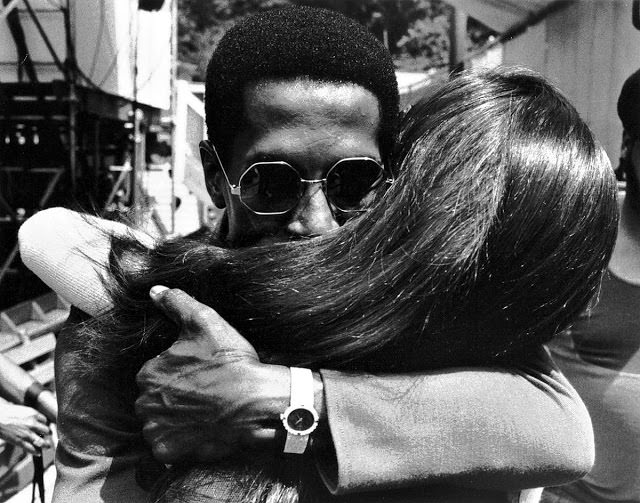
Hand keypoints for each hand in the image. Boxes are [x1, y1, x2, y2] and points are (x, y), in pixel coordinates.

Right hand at [0, 403, 51, 454]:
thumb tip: (38, 421)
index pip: (46, 421)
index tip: (45, 427)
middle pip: (46, 430)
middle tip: (48, 436)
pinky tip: (38, 453)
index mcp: (34, 414)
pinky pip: (31, 448)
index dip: (45, 424)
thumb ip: (32, 416)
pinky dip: (36, 452)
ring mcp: (27, 433)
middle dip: (47, 434)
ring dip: (45, 445)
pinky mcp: (19, 441)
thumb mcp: (24, 410)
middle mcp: (33, 424)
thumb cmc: (8, 412)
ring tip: (47, 446)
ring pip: (41, 441)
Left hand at [135, 287, 289, 463]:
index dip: (177, 372)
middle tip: (202, 393)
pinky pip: (167, 447)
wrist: (257, 402)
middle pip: (154, 399)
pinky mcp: (170, 452)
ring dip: (174, 419)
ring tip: (203, 412)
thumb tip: (154, 291)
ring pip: (159, 423)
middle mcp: (145, 403)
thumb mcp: (206, 323)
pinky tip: (201, 429)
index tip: (198, 374)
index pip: (154, 373)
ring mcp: (157, 431)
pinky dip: (180, 441)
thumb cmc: (232, 362)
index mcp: (148, 373)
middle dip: (173, 397)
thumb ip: (176, 303)